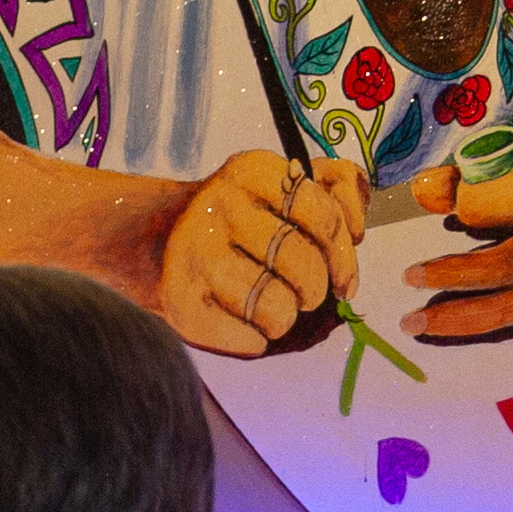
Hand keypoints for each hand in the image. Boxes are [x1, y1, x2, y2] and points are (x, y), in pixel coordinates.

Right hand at [153, 151, 364, 356]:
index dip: (344, 253)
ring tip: (272, 307)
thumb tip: (356, 230)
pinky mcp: (180, 302)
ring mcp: (194, 255)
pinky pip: (248, 340)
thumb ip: (338, 187)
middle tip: (306, 293)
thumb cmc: (243, 220)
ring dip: (286, 317)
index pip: (322, 215)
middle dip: (316, 289)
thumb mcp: (288, 185)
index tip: (344, 275)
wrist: (156, 243)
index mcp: (252, 171)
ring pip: (278, 308)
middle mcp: (219, 206)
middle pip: (303, 266)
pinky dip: (257, 340)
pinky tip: (246, 325)